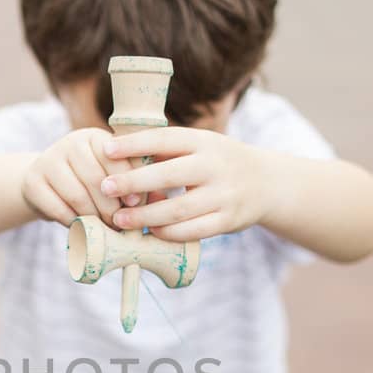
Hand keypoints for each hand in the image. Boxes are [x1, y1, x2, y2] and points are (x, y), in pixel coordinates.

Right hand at [20, 128, 135, 225]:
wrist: (47, 183)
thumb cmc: (89, 181)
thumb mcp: (111, 173)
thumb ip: (135, 181)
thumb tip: (160, 197)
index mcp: (94, 137)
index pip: (114, 157)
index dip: (127, 181)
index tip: (135, 203)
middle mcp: (70, 142)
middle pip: (95, 179)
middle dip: (110, 206)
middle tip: (119, 223)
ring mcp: (48, 161)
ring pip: (77, 196)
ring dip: (94, 217)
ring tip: (104, 228)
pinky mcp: (32, 182)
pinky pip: (58, 209)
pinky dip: (73, 222)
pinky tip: (82, 226)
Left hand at [100, 127, 293, 241]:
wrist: (267, 183)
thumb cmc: (217, 163)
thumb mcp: (199, 146)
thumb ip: (165, 150)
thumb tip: (116, 153)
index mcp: (204, 141)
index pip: (165, 139)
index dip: (135, 144)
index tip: (106, 149)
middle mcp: (215, 166)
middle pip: (169, 175)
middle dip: (133, 182)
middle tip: (105, 188)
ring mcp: (224, 195)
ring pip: (178, 209)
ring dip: (144, 216)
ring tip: (119, 219)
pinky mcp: (228, 221)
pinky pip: (192, 231)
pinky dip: (167, 233)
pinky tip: (149, 232)